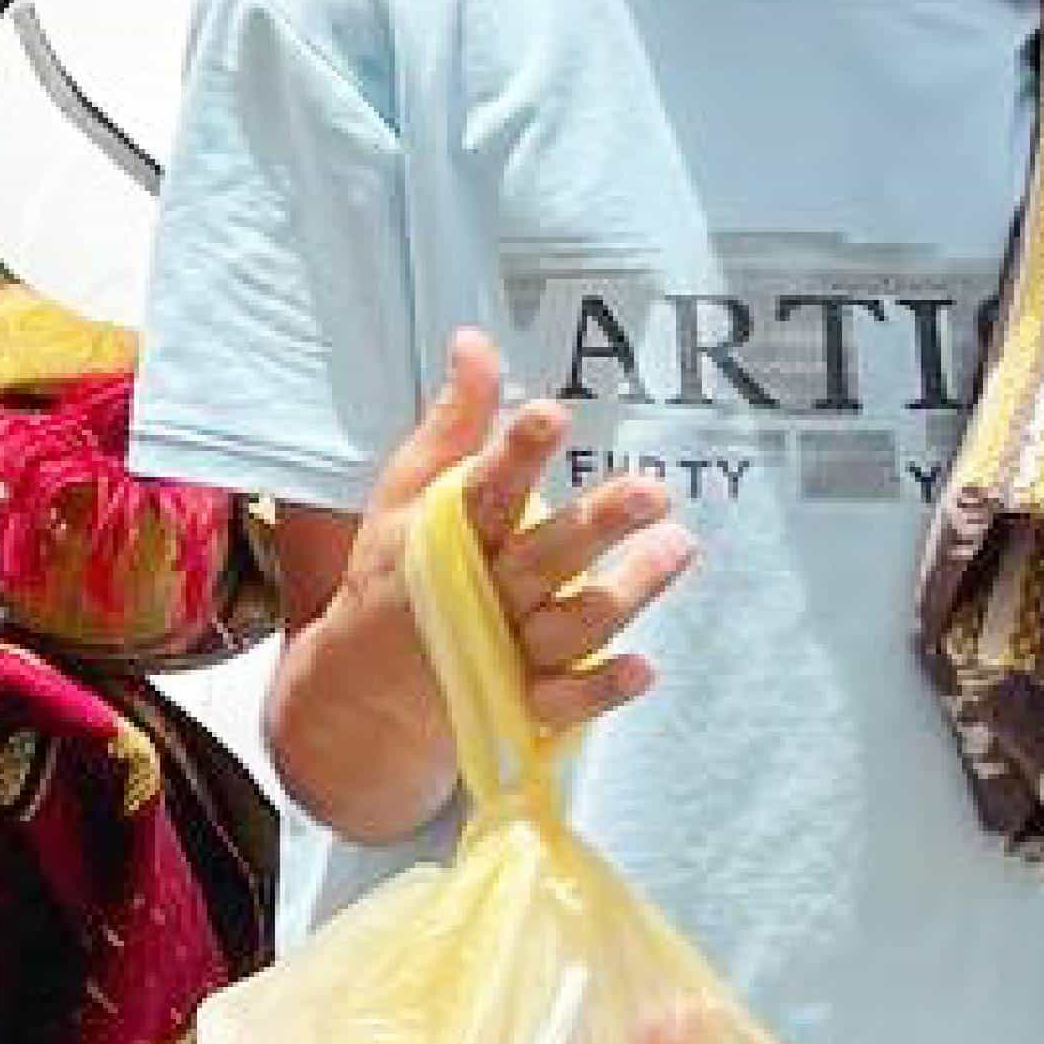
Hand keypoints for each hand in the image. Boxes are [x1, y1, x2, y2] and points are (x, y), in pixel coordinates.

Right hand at [259, 329, 689, 847]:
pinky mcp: (523, 702)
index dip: (514, 452)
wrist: (364, 691)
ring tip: (680, 548)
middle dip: (595, 525)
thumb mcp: (405, 495)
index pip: (483, 490)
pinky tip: (644, 667)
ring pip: (569, 623)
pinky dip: (601, 688)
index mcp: (445, 539)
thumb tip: (476, 341)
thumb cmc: (393, 574)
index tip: (552, 414)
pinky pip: (566, 701)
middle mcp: (478, 594)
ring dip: (626, 592)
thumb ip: (452, 424)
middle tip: (653, 492)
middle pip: (542, 557)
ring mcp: (502, 652)